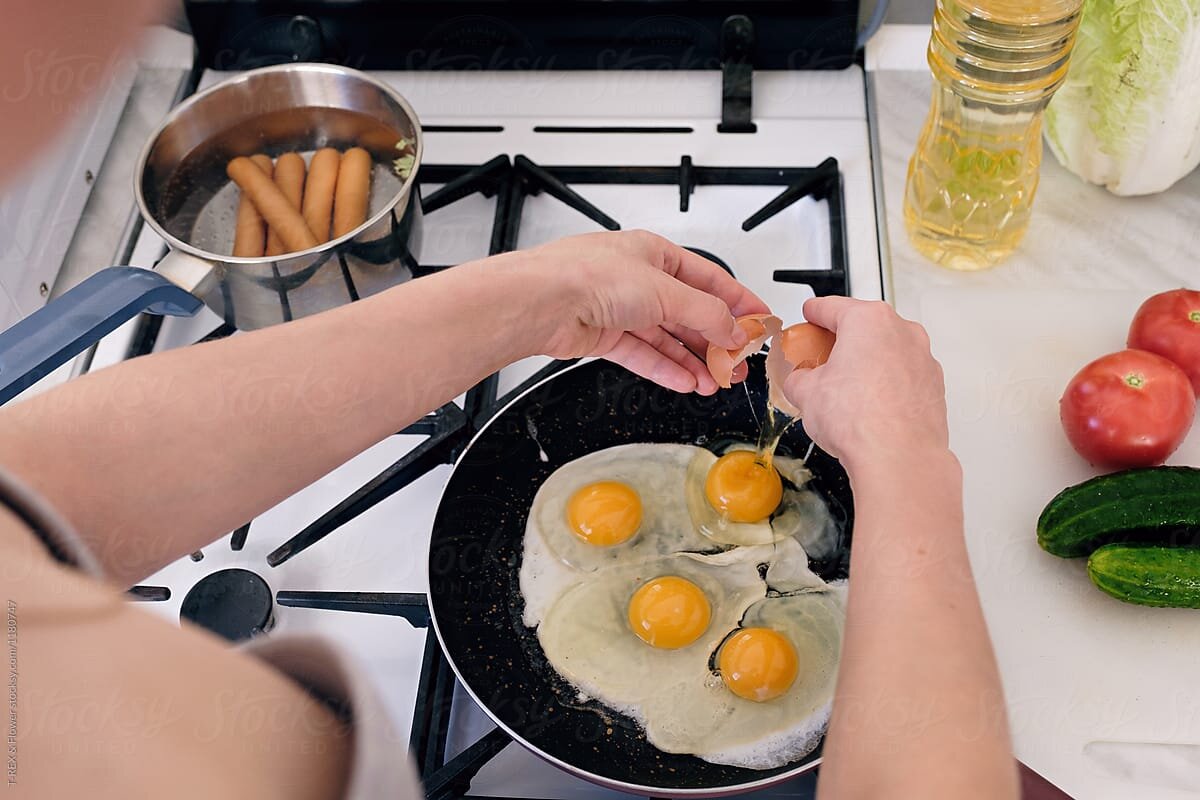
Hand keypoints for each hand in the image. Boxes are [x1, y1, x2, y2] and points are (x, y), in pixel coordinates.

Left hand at [529, 231, 769, 394]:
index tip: (759, 320)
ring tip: (715, 381)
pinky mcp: (604, 336)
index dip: (738, 300)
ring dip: (693, 360)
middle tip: (737, 363)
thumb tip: (734, 329)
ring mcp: (620, 308)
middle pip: (688, 312)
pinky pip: (644, 355)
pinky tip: (686, 382)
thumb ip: (706, 313)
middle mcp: (637, 279)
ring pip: (666, 338)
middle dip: (715, 339)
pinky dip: (665, 369)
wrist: (540, 302)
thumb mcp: (665, 291)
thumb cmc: (588, 276)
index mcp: (654, 253)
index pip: (708, 279)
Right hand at [782, 297, 948, 470]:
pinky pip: (903, 376)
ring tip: (846, 390)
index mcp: (868, 321)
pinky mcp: (933, 386)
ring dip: (867, 363)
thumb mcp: (805, 393)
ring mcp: (922, 359)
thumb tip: (799, 381)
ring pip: (887, 351)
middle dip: (843, 340)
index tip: (811, 313)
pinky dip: (887, 384)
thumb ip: (798, 378)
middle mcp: (902, 332)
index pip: (833, 306)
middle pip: (865, 327)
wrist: (898, 457)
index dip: (815, 312)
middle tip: (822, 358)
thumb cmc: (859, 419)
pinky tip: (870, 407)